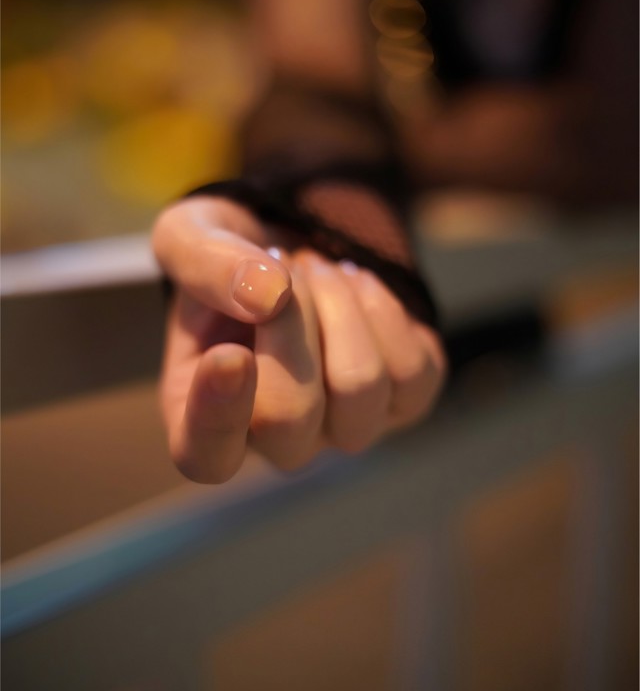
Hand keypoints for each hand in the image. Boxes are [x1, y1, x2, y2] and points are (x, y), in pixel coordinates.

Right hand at [152, 195, 445, 483]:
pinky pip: (412, 372)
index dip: (218, 418)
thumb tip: (265, 295)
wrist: (296, 247)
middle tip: (278, 261)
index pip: (206, 456)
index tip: (230, 355)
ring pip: (359, 387)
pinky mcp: (405, 403)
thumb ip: (203, 262)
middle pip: (290, 418)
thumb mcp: (190, 235)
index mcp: (202, 415)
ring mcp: (344, 428)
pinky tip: (354, 285)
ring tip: (314, 269)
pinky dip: (381, 308)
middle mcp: (276, 440)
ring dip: (337, 304)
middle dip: (289, 320)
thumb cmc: (227, 258)